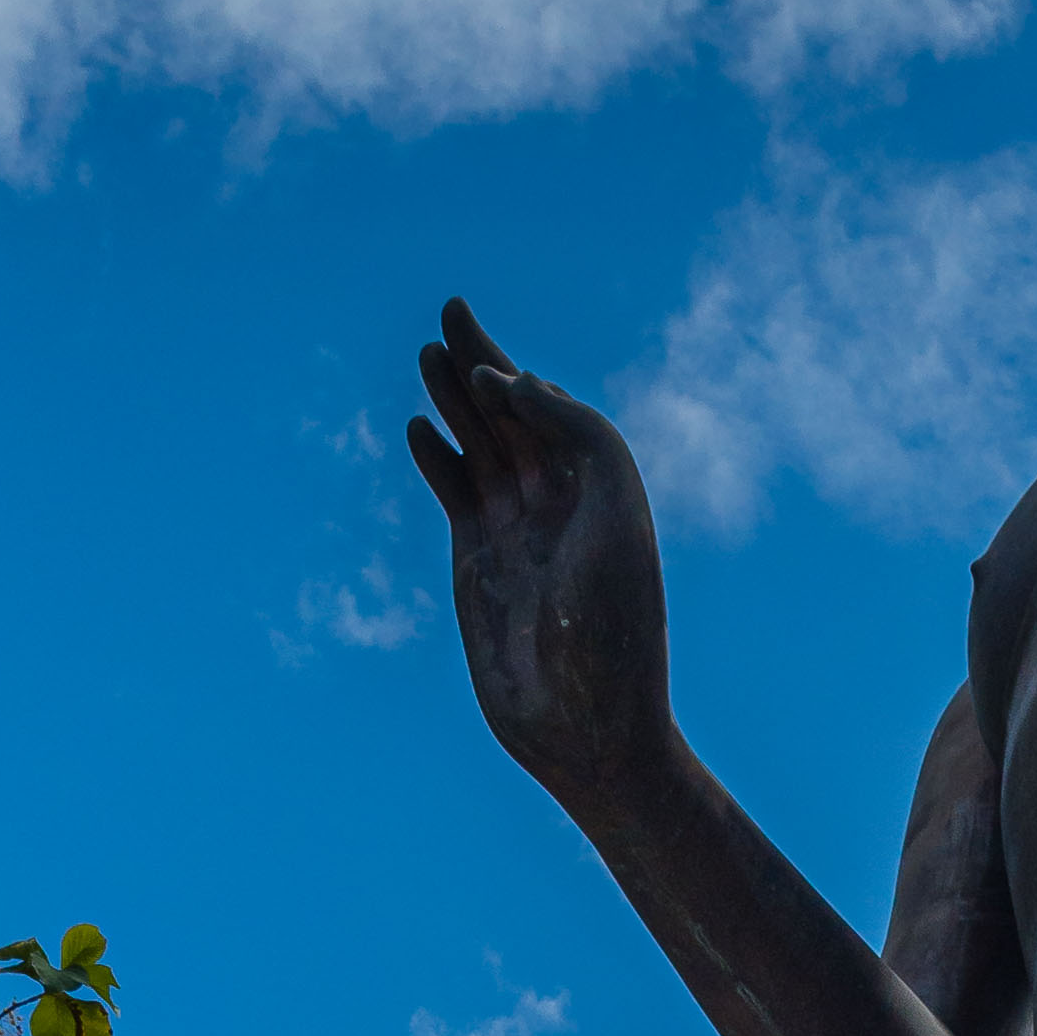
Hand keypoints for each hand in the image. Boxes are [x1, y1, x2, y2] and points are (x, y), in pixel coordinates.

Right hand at [409, 297, 669, 805]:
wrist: (586, 725)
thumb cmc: (611, 629)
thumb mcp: (615, 512)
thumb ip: (579, 433)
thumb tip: (513, 385)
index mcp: (602, 490)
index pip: (554, 410)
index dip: (520, 379)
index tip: (493, 373)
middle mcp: (561, 505)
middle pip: (512, 415)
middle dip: (481, 363)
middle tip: (451, 310)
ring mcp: (517, 533)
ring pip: (480, 447)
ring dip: (454, 399)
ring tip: (430, 353)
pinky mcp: (480, 565)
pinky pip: (456, 495)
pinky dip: (438, 458)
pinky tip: (420, 427)